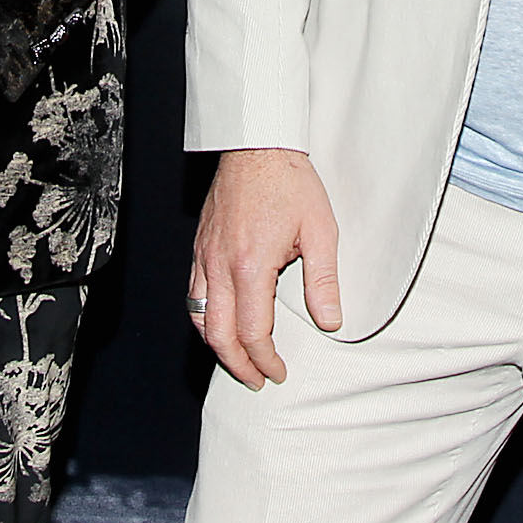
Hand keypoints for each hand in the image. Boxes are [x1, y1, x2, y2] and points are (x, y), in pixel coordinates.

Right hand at [190, 147, 341, 386]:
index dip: (266, 360)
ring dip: (217, 345)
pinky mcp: (200, 246)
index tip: (278, 371)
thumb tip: (330, 320)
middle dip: (237, 365)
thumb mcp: (321, 231)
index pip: (253, 332)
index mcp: (251, 266)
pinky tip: (220, 322)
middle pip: (218, 335)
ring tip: (238, 359)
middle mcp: (220, 265)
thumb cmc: (289, 182)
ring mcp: (205, 255)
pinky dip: (203, 317)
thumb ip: (324, 281)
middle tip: (256, 378)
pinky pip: (193, 292)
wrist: (258, 144)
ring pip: (198, 316)